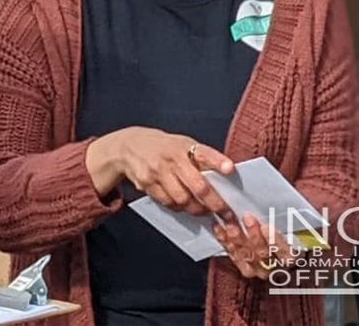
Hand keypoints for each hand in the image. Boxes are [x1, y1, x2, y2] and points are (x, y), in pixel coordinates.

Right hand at [106, 127, 235, 217]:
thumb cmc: (164, 147)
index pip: (204, 153)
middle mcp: (171, 158)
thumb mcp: (182, 144)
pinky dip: (179, 207)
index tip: (230, 170)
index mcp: (183, 146)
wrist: (129, 146)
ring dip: (197, 209)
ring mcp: (157, 172)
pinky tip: (184, 205)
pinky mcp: (147, 184)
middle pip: (197, 186)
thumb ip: (201, 158)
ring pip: (183, 199)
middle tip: (227, 214)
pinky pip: (168, 203)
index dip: (218, 161)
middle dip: (215, 203)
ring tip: (205, 211)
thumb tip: (226, 175)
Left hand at [213, 212, 294, 280]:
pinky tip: (218, 228)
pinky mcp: (244, 266)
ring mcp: (259, 269)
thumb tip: (285, 199)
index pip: (288, 254)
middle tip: (247, 218)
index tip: (266, 226)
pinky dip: (225, 242)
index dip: (276, 241)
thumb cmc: (284, 225)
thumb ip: (290, 214)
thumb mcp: (291, 219)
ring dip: (237, 239)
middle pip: (264, 255)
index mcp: (293, 256)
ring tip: (230, 223)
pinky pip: (234, 256)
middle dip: (253, 236)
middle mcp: (277, 267)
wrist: (272, 236)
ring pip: (247, 257)